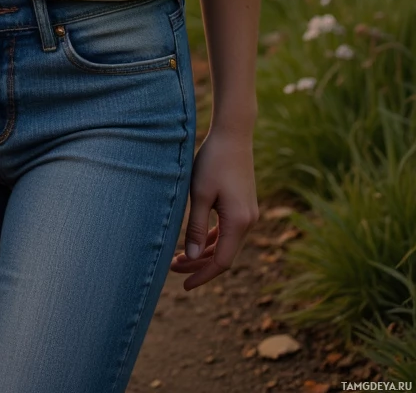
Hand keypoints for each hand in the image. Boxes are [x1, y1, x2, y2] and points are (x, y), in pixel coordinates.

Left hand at [169, 127, 258, 290]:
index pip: (221, 262)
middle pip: (223, 255)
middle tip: (172, 268)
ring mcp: (248, 213)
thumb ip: (195, 226)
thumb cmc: (212, 161)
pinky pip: (228, 230)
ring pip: (225, 243)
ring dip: (204, 251)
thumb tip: (190, 257)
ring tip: (179, 257)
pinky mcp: (243, 204)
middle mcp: (248, 221)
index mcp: (239, 222)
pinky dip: (212, 238)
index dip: (202, 275)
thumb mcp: (199, 194)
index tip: (184, 286)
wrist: (233, 134)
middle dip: (199, 265)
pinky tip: (195, 239)